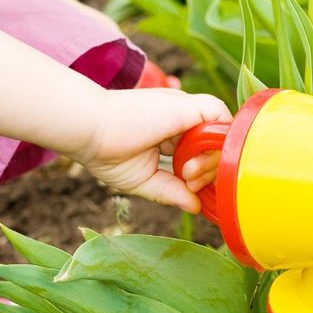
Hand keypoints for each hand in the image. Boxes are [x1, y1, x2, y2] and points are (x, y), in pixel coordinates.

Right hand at [68, 87, 231, 210]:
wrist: (90, 131)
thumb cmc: (107, 152)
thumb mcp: (144, 179)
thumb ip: (171, 191)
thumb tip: (196, 206)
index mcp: (170, 131)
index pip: (203, 149)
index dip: (204, 171)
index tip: (190, 188)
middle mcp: (181, 116)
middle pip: (217, 142)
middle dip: (211, 168)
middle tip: (189, 181)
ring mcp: (184, 109)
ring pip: (223, 130)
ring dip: (212, 159)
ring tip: (187, 173)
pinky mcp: (186, 105)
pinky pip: (221, 116)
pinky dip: (216, 141)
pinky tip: (194, 161)